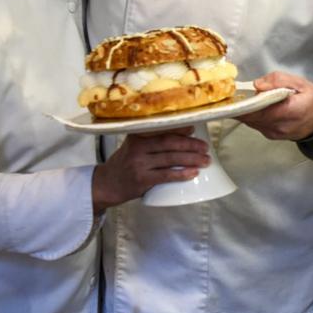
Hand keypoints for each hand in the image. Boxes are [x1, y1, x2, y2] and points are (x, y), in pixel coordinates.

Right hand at [91, 129, 209, 212]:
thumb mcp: (132, 146)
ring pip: (171, 159)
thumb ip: (150, 139)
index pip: (162, 129)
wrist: (106, 184)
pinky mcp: (142, 179)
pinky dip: (181, 174)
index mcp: (137, 136)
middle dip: (191, 145)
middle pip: (170, 143)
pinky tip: (193, 173)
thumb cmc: (124, 164)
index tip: (195, 128)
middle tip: (206, 148)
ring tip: (205, 160)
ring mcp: (139, 164)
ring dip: (191, 159)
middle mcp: (138, 147)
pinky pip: (166, 175)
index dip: (180, 128)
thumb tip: (183, 135)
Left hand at [236, 72, 312, 140]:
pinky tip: (254, 106)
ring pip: (251, 121)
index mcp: (291, 111)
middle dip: (242, 105)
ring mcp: (275, 133)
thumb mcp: (299, 82)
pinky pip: (255, 124)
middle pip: (252, 117)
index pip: (262, 110)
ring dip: (245, 111)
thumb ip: (278, 80)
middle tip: (235, 94)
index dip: (246, 104)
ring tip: (244, 98)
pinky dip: (252, 115)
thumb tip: (258, 85)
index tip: (236, 97)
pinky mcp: (271, 135)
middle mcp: (281, 126)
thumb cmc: (311, 100)